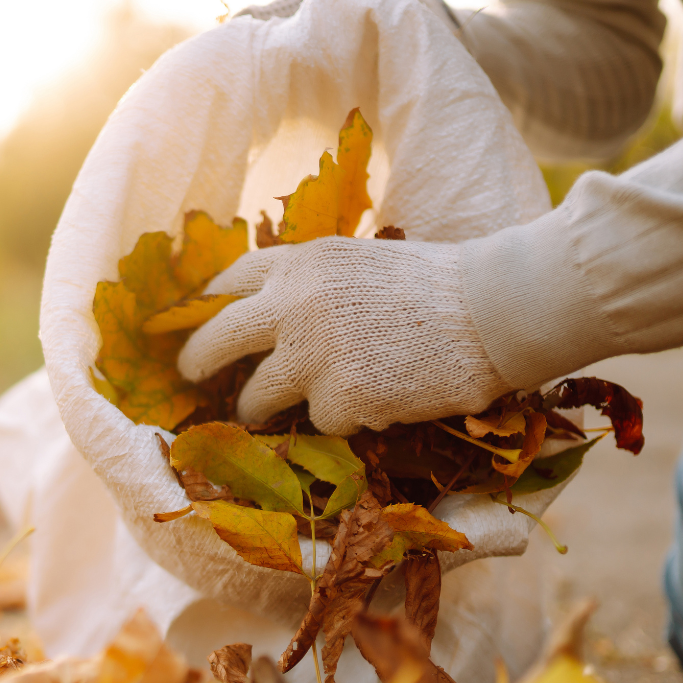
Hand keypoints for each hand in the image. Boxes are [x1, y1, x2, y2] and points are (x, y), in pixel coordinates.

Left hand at [177, 238, 512, 433]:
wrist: (494, 310)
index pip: (228, 282)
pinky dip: (342, 416)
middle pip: (217, 339)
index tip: (193, 321)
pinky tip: (377, 399)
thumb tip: (269, 315)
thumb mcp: (360, 262)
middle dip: (196, 360)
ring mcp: (313, 355)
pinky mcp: (339, 398)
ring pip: (258, 395)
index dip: (206, 305)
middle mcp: (294, 305)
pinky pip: (320, 420)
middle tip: (188, 374)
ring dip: (258, 407)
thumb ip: (310, 284)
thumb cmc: (438, 284)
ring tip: (265, 411)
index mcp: (301, 263)